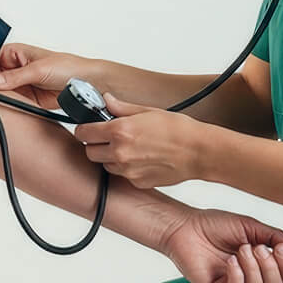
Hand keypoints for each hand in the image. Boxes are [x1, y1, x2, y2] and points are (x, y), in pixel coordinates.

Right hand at [0, 42, 98, 110]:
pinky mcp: (28, 98)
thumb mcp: (39, 70)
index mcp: (16, 53)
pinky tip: (8, 108)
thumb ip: (16, 77)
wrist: (87, 84)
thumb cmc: (68, 67)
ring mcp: (22, 84)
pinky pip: (13, 103)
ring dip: (0, 98)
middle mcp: (17, 68)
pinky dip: (10, 106)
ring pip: (2, 92)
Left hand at [73, 93, 205, 187]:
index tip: (88, 127)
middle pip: (89, 152)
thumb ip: (121, 107)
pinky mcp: (137, 183)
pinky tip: (141, 159)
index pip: (83, 133)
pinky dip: (126, 169)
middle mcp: (120, 153)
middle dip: (95, 144)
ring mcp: (128, 170)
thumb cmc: (178, 129)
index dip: (84, 129)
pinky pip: (122, 176)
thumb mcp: (147, 111)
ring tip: (128, 148)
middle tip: (107, 137)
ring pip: (105, 165)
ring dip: (109, 158)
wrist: (199, 152)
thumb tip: (106, 100)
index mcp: (120, 131)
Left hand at [161, 207, 282, 282]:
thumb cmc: (216, 225)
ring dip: (254, 270)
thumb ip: (274, 237)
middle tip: (257, 248)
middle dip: (271, 268)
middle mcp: (249, 278)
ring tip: (242, 250)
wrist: (185, 226)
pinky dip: (238, 277)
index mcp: (260, 264)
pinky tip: (230, 261)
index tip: (279, 248)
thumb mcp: (249, 227)